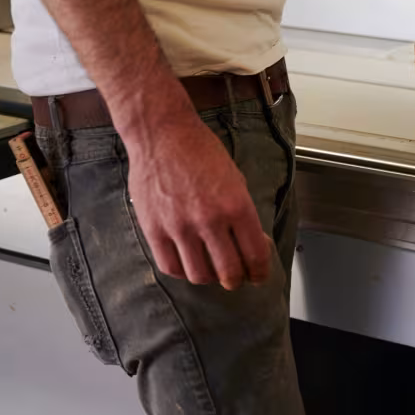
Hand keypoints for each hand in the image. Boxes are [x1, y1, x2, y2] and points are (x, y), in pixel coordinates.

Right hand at [127, 114, 271, 290]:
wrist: (163, 135)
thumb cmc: (201, 152)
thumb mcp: (236, 179)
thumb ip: (242, 214)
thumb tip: (250, 242)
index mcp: (237, 206)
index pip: (255, 253)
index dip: (260, 271)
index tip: (259, 274)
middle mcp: (210, 220)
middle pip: (229, 271)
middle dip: (237, 279)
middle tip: (238, 278)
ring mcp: (180, 227)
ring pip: (199, 274)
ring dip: (210, 278)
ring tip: (212, 271)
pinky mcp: (154, 229)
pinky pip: (170, 266)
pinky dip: (182, 271)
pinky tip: (188, 264)